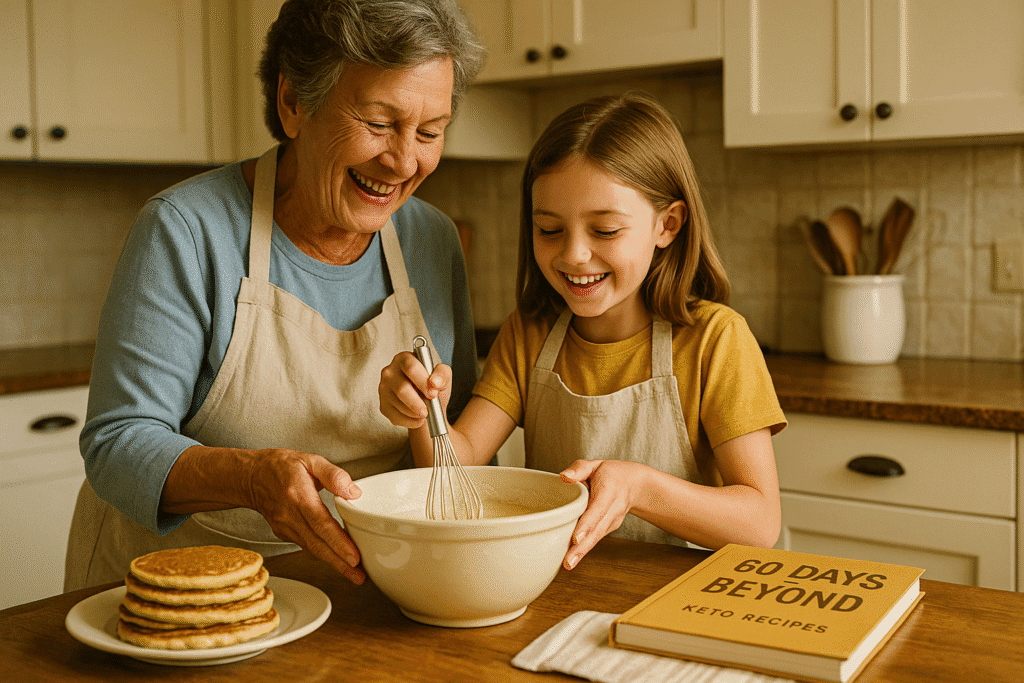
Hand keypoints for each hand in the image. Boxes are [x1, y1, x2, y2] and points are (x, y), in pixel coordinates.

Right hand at [245, 449, 365, 584]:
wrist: (251, 476)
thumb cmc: (281, 466)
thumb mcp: (310, 460)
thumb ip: (333, 475)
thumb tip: (353, 493)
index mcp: (298, 495)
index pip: (321, 524)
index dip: (338, 543)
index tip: (354, 558)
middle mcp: (290, 516)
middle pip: (317, 545)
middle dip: (339, 564)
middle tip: (359, 577)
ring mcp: (284, 527)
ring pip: (312, 549)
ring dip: (333, 563)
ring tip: (354, 573)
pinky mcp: (283, 533)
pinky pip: (306, 545)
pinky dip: (322, 554)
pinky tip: (337, 559)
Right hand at [378, 351, 451, 428]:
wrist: (429, 404)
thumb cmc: (432, 386)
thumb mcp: (443, 376)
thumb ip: (442, 374)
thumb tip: (435, 382)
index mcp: (404, 359)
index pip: (411, 368)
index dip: (422, 382)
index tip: (432, 393)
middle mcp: (390, 372)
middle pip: (402, 388)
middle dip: (417, 402)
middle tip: (428, 410)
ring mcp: (384, 389)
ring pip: (399, 404)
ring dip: (415, 413)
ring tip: (425, 413)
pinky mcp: (383, 405)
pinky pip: (395, 416)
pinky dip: (410, 421)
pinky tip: (418, 419)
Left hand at [558, 459, 647, 569]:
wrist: (635, 484)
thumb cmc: (611, 473)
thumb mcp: (595, 465)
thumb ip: (579, 469)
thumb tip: (564, 477)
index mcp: (609, 490)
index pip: (597, 509)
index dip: (587, 524)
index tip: (576, 538)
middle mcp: (613, 508)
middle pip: (597, 529)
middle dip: (583, 546)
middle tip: (569, 561)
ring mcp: (613, 520)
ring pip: (597, 537)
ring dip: (583, 551)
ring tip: (568, 564)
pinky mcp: (609, 528)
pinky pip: (596, 538)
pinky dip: (585, 549)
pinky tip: (573, 558)